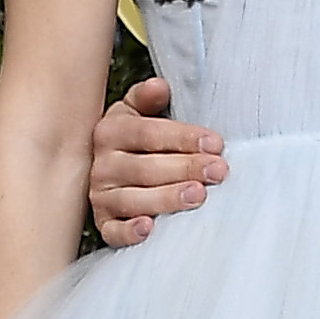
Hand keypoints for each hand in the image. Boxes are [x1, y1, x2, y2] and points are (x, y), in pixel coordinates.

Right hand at [87, 77, 225, 245]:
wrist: (109, 167)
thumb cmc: (136, 140)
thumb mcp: (138, 112)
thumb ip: (149, 98)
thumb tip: (159, 86)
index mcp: (111, 131)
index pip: (148, 133)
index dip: (183, 138)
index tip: (215, 143)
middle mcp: (103, 164)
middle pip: (145, 168)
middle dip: (185, 168)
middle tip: (218, 171)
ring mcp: (101, 195)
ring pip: (132, 199)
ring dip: (166, 198)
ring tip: (197, 195)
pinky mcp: (104, 223)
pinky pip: (113, 231)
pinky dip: (129, 232)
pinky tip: (149, 229)